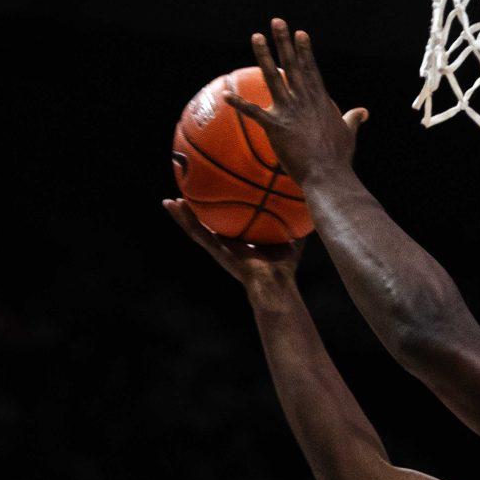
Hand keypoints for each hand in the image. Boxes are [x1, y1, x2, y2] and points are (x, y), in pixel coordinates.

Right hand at [163, 198, 304, 293]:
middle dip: (197, 211)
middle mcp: (227, 244)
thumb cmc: (285, 266)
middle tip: (186, 197)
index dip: (220, 210)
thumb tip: (310, 201)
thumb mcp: (292, 238)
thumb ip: (297, 221)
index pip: (228, 223)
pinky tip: (174, 206)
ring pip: (196, 229)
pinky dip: (184, 219)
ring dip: (182, 216)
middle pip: (208, 224)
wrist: (275, 284)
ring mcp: (219, 248)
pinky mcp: (215, 250)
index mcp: (242, 241)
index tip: (213, 195)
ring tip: (169, 201)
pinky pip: (196, 232)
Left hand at [225, 17, 368, 187]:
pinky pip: (253, 113)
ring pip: (273, 77)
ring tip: (256, 37)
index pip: (310, 69)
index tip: (299, 33)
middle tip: (277, 22)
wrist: (328, 174)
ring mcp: (289, 111)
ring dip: (263, 56)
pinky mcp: (276, 127)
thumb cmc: (338, 157)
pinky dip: (239, 105)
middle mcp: (304, 100)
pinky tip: (226, 95)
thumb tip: (364, 112)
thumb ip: (353, 119)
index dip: (304, 51)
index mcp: (320, 100)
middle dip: (284, 42)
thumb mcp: (348, 133)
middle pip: (292, 65)